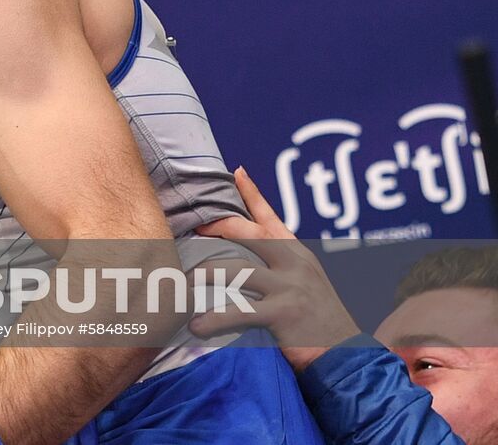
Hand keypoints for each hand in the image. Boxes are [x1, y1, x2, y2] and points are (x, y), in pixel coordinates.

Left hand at [191, 167, 360, 371]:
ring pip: (235, 270)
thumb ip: (280, 265)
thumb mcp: (306, 283)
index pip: (272, 217)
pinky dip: (213, 319)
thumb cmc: (318, 321)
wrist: (348, 357)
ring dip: (203, 276)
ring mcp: (289, 287)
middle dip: (218, 228)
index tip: (236, 171)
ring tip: (180, 283)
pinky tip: (196, 326)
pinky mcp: (283, 314)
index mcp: (298, 254)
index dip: (253, 193)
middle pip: (249, 234)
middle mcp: (295, 263)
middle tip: (192, 228)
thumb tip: (244, 252)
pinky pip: (238, 312)